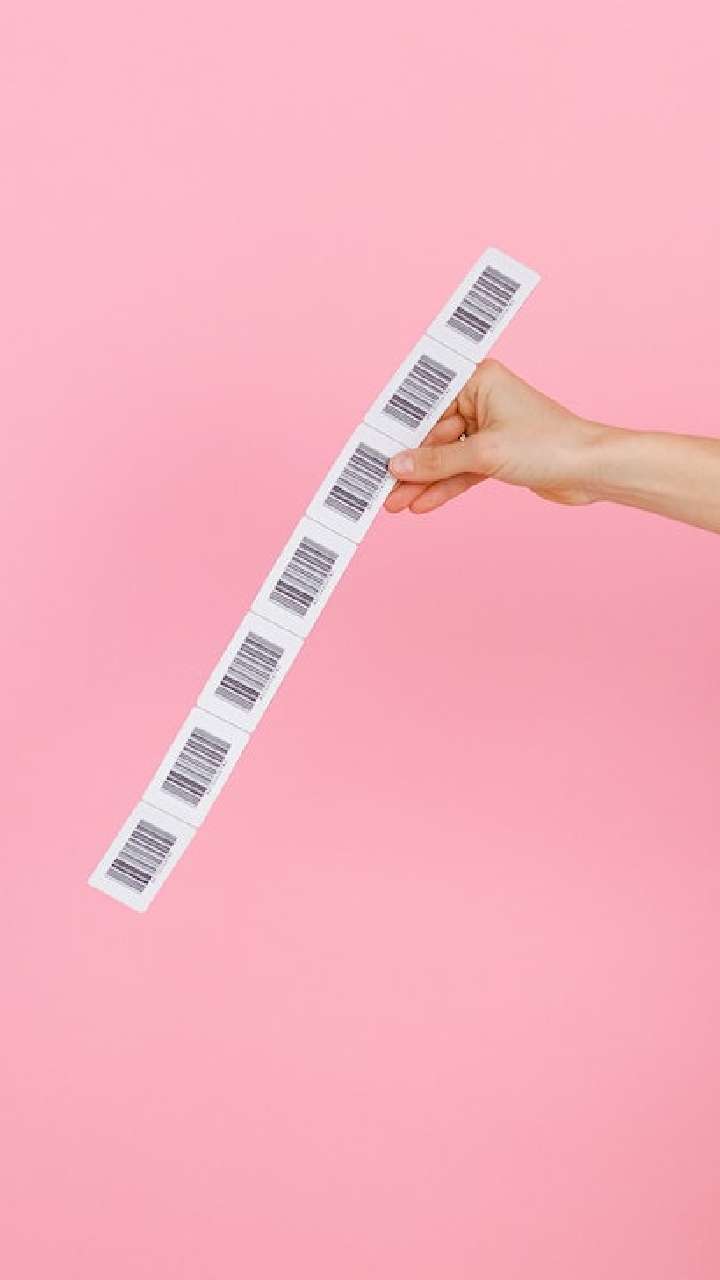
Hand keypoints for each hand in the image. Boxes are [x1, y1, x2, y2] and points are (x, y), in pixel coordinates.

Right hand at [384, 358, 606, 514]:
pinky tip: (421, 505)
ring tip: (394, 505)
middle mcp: (481, 399)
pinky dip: (443, 487)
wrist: (592, 471)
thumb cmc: (548, 445)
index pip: (426, 402)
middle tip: (379, 487)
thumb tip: (397, 466)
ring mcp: (488, 429)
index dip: (397, 428)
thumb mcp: (484, 453)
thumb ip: (437, 460)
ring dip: (421, 482)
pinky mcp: (496, 455)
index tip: (372, 449)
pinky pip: (460, 471)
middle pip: (431, 433)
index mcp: (478, 380)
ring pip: (444, 456)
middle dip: (408, 463)